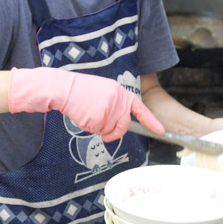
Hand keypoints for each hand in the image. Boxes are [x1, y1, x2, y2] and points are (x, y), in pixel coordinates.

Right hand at [8, 68, 163, 141]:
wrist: (62, 87)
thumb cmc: (79, 91)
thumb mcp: (102, 92)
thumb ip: (114, 105)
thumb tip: (119, 124)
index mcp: (120, 91)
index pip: (139, 107)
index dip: (150, 120)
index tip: (160, 131)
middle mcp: (117, 99)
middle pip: (122, 125)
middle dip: (114, 134)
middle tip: (106, 136)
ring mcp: (108, 108)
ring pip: (108, 130)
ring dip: (97, 128)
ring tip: (86, 113)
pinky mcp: (98, 116)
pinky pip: (96, 130)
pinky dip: (88, 127)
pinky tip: (81, 114)